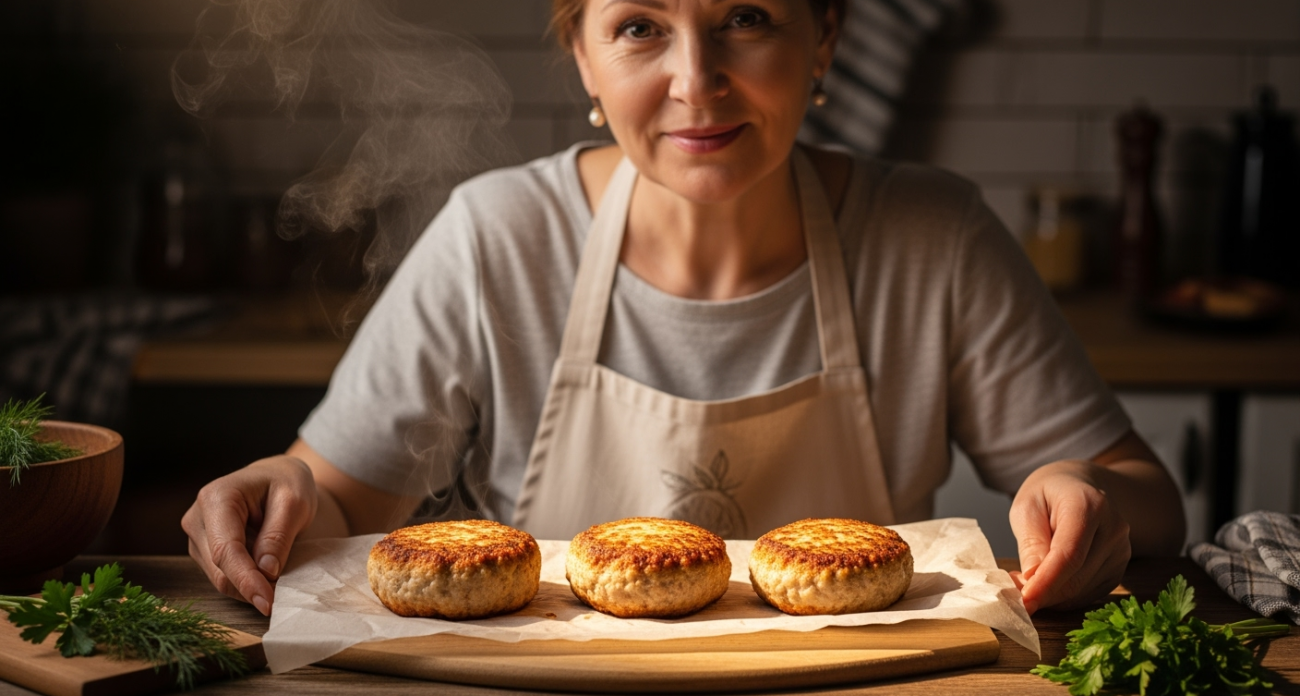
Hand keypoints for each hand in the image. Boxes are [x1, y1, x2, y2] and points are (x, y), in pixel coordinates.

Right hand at [181, 455, 317, 614]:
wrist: (277, 478)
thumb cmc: (287, 484)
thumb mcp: (295, 503)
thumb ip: (278, 536)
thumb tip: (266, 571)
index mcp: (216, 497)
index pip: (225, 550)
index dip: (246, 580)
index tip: (268, 602)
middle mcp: (197, 517)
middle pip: (219, 569)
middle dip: (251, 586)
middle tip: (284, 592)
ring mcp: (197, 535)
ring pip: (219, 578)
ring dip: (249, 586)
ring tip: (280, 577)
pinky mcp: (202, 550)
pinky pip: (223, 577)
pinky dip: (246, 583)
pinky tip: (266, 574)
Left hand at [1009, 459, 1130, 614]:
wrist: (1082, 486)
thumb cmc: (1049, 494)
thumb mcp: (1027, 507)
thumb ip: (1031, 543)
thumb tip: (1031, 581)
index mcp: (1089, 505)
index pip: (1069, 554)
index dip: (1046, 583)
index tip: (1024, 601)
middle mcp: (1113, 529)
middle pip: (1077, 577)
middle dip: (1042, 592)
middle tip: (1014, 588)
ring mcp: (1121, 551)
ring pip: (1082, 591)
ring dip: (1051, 595)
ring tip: (1030, 576)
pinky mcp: (1119, 568)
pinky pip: (1089, 594)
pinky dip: (1064, 596)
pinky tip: (1049, 579)